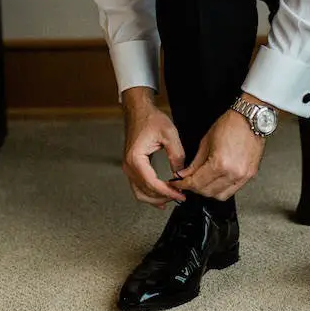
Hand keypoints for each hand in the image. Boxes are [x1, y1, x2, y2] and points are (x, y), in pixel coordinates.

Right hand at [121, 87, 187, 208]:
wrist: (139, 111)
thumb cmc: (150, 119)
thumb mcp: (169, 134)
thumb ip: (176, 155)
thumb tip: (180, 173)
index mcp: (136, 159)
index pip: (152, 184)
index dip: (167, 192)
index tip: (180, 194)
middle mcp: (129, 166)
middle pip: (145, 192)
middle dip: (163, 197)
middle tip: (179, 197)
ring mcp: (128, 167)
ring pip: (139, 193)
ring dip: (155, 198)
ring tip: (171, 198)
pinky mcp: (132, 167)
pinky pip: (138, 186)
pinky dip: (149, 194)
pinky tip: (160, 197)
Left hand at [175, 95, 267, 200]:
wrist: (250, 119)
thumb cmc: (230, 125)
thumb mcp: (205, 143)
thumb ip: (194, 163)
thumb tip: (184, 175)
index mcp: (220, 164)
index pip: (197, 183)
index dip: (183, 185)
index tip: (178, 184)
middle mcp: (233, 173)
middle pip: (208, 192)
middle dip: (194, 189)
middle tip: (187, 182)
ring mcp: (243, 176)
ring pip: (221, 195)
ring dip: (208, 192)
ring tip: (201, 183)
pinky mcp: (250, 175)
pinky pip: (233, 190)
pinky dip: (222, 188)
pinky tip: (215, 181)